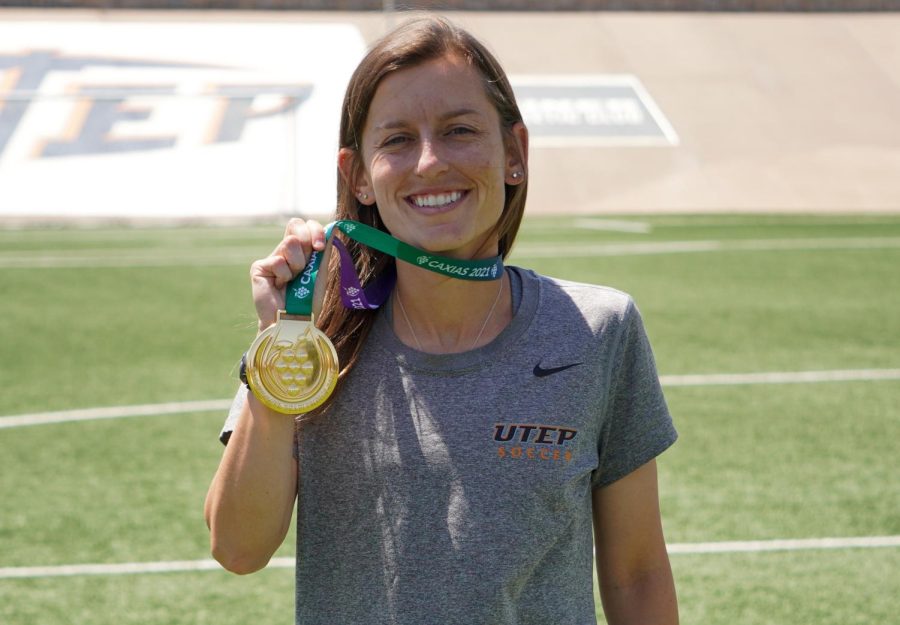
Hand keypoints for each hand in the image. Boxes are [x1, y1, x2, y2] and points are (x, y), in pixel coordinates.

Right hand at [250, 218, 326, 332]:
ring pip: (290, 242)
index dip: (315, 230)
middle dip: (307, 243)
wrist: (294, 321)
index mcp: (300, 250)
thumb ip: (323, 251)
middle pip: (295, 224)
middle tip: (306, 266)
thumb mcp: (320, 272)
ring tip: (293, 281)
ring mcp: (271, 258)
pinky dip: (285, 276)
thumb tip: (334, 228)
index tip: (320, 248)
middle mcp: (285, 250)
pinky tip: (281, 287)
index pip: (305, 225)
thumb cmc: (308, 301)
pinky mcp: (259, 267)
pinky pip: (278, 261)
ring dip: (298, 265)